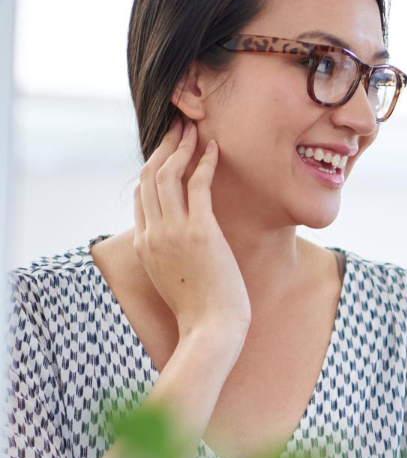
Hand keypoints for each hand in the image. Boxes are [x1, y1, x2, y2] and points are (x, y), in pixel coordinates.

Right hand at [133, 119, 249, 340]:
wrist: (210, 330)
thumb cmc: (200, 311)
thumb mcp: (174, 280)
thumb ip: (169, 258)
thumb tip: (181, 250)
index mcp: (145, 244)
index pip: (141, 196)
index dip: (153, 169)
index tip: (167, 152)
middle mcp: (153, 234)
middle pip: (150, 178)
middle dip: (163, 148)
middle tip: (178, 127)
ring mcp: (173, 232)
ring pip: (168, 175)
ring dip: (181, 147)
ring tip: (193, 128)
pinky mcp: (200, 232)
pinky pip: (198, 186)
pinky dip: (204, 163)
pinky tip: (213, 149)